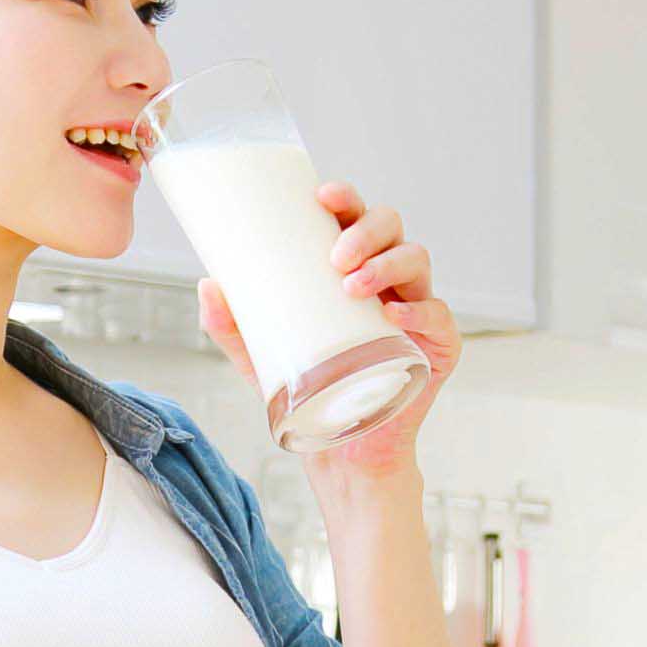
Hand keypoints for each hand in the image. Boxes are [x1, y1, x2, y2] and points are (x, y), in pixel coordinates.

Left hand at [196, 178, 460, 488]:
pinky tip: (393, 313)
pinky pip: (438, 317)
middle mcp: (388, 281)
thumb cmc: (307, 393)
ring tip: (352, 285)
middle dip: (365, 231)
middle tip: (336, 256)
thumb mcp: (259, 357)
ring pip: (416, 261)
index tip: (322, 195)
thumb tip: (207, 284)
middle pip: (391, 228)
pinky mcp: (437, 347)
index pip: (355, 219)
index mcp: (352, 269)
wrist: (340, 451)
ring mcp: (416, 310)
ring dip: (386, 264)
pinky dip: (419, 309)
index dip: (346, 198)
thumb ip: (231, 325)